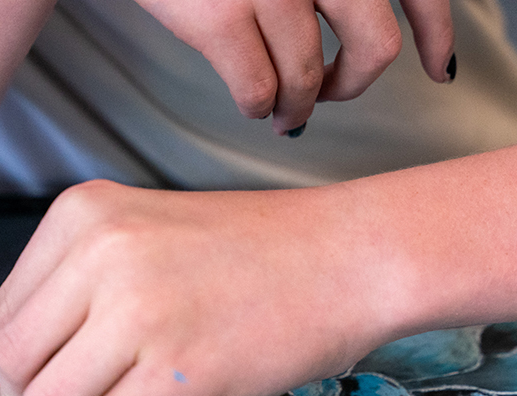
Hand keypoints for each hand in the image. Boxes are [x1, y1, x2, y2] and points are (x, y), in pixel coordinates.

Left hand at [0, 179, 390, 395]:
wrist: (342, 260)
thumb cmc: (246, 254)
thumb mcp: (143, 239)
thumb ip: (77, 292)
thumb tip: (25, 381)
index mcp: (82, 215)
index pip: (7, 313)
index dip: (19, 364)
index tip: (43, 385)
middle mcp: (99, 255)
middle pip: (14, 360)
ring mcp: (136, 313)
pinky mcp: (175, 372)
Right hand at [132, 0, 454, 134]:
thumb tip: (346, 36)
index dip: (435, 32)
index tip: (437, 66)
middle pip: (374, 46)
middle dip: (350, 86)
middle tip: (328, 94)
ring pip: (308, 79)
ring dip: (297, 109)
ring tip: (282, 114)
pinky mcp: (220, 18)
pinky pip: (257, 91)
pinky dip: (257, 109)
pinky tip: (251, 105)